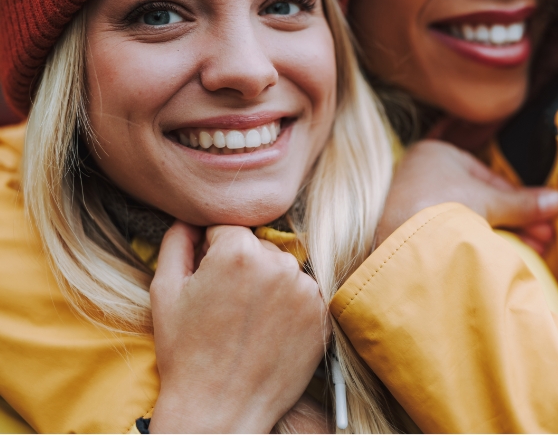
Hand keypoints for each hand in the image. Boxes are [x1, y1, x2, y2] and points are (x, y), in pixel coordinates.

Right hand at [150, 222, 329, 433]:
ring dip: (267, 284)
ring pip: (281, 268)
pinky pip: (302, 292)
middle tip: (226, 305)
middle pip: (257, 247)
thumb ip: (177, 240)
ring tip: (247, 321)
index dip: (212, 253)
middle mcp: (278, 263)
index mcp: (238, 251)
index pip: (228, 229)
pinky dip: (288, 304)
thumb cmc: (186, 352)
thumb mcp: (165, 290)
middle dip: (241, 266)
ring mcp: (305, 289)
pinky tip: (269, 330)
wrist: (220, 411)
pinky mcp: (322, 314)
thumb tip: (190, 216)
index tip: (208, 281)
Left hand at [377, 140, 557, 253]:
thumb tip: (553, 201)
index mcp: (435, 152)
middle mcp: (418, 170)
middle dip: (510, 220)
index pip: (486, 176)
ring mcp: (407, 197)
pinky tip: (484, 253)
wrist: (400, 238)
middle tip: (537, 240)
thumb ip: (521, 203)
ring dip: (492, 231)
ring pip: (459, 215)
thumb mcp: (488, 201)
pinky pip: (441, 229)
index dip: (517, 200)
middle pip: (475, 197)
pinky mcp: (401, 223)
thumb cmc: (440, 205)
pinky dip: (466, 239)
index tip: (540, 221)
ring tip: (517, 250)